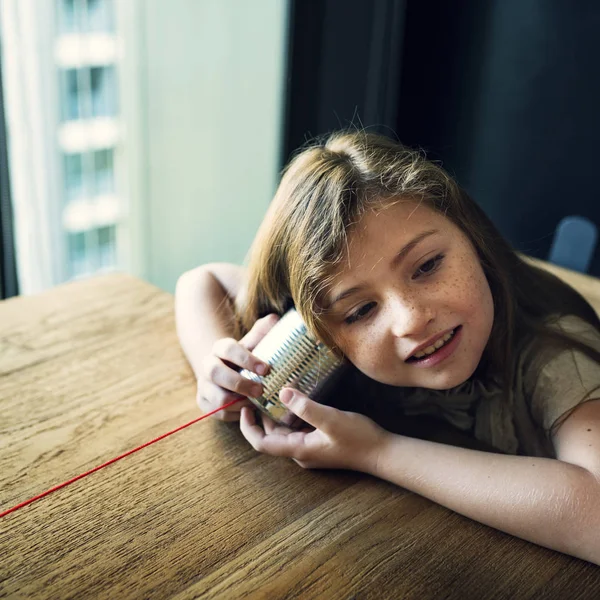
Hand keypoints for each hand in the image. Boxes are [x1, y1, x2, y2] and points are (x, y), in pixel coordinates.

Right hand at [196, 314, 278, 420]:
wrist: (227, 371)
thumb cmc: (247, 358)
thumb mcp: (254, 344)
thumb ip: (263, 332)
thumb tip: (274, 318)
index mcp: (220, 348)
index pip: (228, 349)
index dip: (247, 359)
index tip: (267, 369)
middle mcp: (207, 364)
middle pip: (216, 373)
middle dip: (240, 383)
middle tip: (261, 390)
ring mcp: (204, 384)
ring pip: (217, 397)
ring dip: (239, 402)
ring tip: (256, 403)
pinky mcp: (203, 402)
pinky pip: (219, 413)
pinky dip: (236, 413)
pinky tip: (248, 409)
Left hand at [239, 387, 389, 471]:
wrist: (383, 453)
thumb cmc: (359, 438)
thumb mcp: (331, 418)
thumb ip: (306, 407)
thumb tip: (282, 392)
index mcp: (298, 450)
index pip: (261, 443)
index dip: (248, 427)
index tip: (244, 407)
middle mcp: (300, 453)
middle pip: (270, 436)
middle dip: (261, 416)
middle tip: (257, 392)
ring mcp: (310, 449)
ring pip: (284, 432)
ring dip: (277, 415)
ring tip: (273, 391)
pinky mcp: (319, 443)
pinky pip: (298, 430)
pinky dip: (292, 416)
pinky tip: (296, 400)